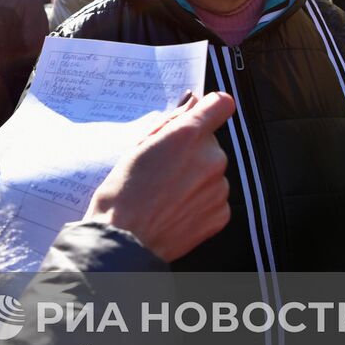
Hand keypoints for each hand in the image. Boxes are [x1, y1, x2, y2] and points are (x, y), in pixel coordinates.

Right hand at [83, 91, 233, 261]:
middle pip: (210, 143)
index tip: (201, 115)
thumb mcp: (138, 146)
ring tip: (167, 194)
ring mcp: (219, 187)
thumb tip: (191, 104)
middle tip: (164, 169)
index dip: (210, 108)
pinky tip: (176, 209)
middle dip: (192, 151)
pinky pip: (215, 198)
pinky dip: (200, 202)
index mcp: (188, 135)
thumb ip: (170, 122)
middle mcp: (211, 158)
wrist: (125, 240)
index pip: (220, 104)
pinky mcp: (221, 213)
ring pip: (212, 172)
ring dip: (196, 178)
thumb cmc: (123, 193)